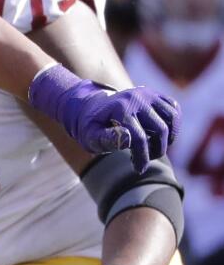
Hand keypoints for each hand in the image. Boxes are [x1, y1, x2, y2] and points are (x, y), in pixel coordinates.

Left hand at [27, 65, 177, 171]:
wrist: (90, 107)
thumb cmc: (91, 126)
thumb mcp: (89, 136)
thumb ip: (104, 139)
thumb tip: (127, 139)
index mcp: (119, 109)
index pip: (139, 138)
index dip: (142, 158)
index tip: (138, 169)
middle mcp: (136, 98)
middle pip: (160, 130)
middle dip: (156, 150)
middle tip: (145, 159)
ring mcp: (147, 94)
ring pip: (172, 118)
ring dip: (169, 138)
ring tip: (154, 147)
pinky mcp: (155, 94)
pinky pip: (174, 109)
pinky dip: (173, 124)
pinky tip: (161, 135)